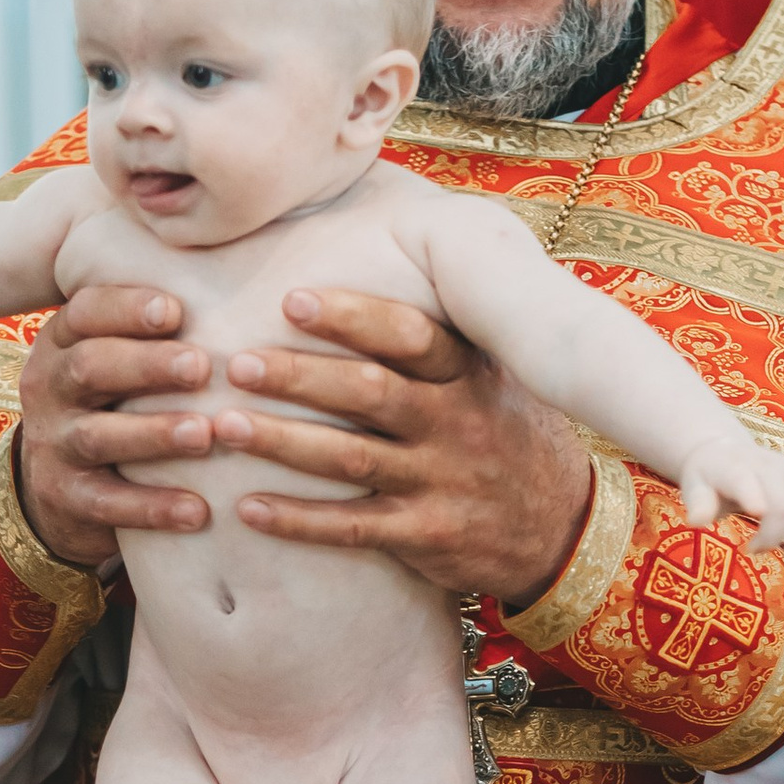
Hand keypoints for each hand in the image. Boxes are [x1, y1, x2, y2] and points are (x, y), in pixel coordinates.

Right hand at [15, 286, 220, 568]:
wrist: (58, 486)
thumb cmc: (115, 401)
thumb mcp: (118, 358)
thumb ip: (158, 327)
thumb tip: (250, 278)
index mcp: (64, 341)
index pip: (85, 313)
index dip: (126, 308)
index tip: (175, 309)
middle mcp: (51, 386)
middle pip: (90, 367)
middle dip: (146, 364)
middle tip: (201, 366)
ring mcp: (54, 444)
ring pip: (98, 436)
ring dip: (154, 433)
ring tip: (205, 433)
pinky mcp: (67, 497)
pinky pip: (107, 503)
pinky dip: (152, 507)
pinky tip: (197, 510)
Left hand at [207, 288, 596, 606]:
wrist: (562, 527)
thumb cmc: (503, 432)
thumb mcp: (492, 373)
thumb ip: (436, 331)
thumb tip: (375, 248)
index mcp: (467, 372)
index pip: (410, 336)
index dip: (351, 317)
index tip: (293, 300)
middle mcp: (455, 422)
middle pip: (368, 392)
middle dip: (297, 376)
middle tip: (236, 364)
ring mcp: (440, 480)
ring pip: (349, 457)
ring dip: (280, 442)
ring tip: (221, 426)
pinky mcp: (426, 534)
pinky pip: (352, 527)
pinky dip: (296, 520)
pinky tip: (246, 509)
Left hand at [677, 436, 783, 550]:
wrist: (723, 451)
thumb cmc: (708, 477)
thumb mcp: (693, 487)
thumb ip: (698, 503)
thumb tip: (696, 521)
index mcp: (735, 468)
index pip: (746, 480)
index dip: (753, 498)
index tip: (755, 526)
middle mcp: (767, 465)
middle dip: (774, 536)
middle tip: (755, 550)